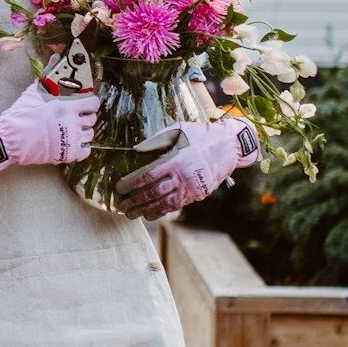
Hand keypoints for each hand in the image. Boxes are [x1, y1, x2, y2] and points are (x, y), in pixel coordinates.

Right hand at [0, 84, 98, 174]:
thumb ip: (49, 76)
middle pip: (92, 119)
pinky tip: (73, 143)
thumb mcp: (35, 91)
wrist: (12, 138)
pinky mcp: (68, 154)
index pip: (93, 103)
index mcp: (68, 106)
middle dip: (86, 117)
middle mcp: (73, 122)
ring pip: (90, 134)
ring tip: (73, 130)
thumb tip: (56, 57)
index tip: (84, 104)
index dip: (90, 103)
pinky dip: (82, 148)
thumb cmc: (22, 114)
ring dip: (83, 131)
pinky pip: (85, 152)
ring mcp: (72, 139)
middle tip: (76, 117)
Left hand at [115, 117, 260, 219]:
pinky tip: (147, 215)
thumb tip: (135, 150)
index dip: (130, 183)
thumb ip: (156, 140)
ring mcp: (190, 188)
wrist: (229, 147)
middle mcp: (182, 177)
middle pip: (152, 193)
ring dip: (143, 210)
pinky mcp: (196, 195)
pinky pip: (174, 207)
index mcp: (176, 160)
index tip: (118, 188)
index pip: (147, 175)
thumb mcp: (179, 130)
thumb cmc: (200, 136)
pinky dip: (159, 212)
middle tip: (120, 205)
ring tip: (129, 214)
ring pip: (162, 203)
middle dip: (134, 200)